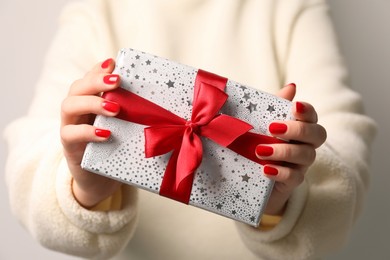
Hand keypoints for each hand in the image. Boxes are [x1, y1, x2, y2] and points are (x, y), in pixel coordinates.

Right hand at [60, 58, 122, 207]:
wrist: (100, 180)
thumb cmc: (115, 149)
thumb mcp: (124, 127)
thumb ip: (131, 112)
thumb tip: (156, 99)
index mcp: (89, 102)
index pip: (89, 79)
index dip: (98, 69)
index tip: (114, 63)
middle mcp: (77, 111)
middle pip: (77, 87)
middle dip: (96, 80)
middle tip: (118, 81)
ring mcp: (70, 127)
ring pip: (68, 105)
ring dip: (92, 102)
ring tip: (115, 108)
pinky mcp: (70, 147)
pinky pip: (71, 135)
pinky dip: (88, 132)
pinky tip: (105, 133)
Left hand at [256, 84, 326, 214]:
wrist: (247, 179)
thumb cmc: (254, 144)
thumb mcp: (258, 123)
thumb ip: (273, 106)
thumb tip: (291, 87)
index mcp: (298, 127)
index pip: (312, 116)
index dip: (307, 111)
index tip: (294, 107)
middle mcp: (304, 145)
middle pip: (318, 135)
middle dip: (298, 130)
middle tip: (272, 128)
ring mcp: (300, 165)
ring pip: (307, 156)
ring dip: (285, 151)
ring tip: (260, 151)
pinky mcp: (291, 183)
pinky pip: (295, 178)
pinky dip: (281, 173)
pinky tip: (266, 170)